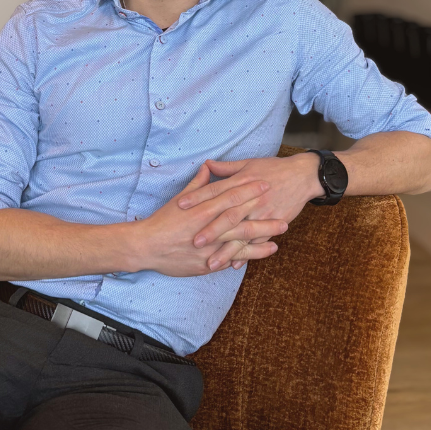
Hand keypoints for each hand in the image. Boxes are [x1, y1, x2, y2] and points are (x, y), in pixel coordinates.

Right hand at [131, 164, 286, 275]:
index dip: (249, 189)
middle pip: (241, 217)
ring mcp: (209, 245)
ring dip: (264, 233)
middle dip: (263, 211)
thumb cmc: (163, 221)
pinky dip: (252, 254)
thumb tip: (208, 167)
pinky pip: (234, 257)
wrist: (147, 245)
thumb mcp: (181, 198)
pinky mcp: (208, 262)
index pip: (230, 195)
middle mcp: (208, 226)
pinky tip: (268, 249)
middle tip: (283, 205)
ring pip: (242, 239)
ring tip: (282, 228)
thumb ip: (198, 184)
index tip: (265, 182)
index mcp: (202, 208)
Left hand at [178, 152, 323, 269]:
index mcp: (241, 181)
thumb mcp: (249, 164)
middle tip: (194, 242)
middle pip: (228, 215)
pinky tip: (233, 265)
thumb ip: (226, 168)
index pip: (215, 190)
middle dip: (211, 229)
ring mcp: (263, 213)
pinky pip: (258, 242)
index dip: (198, 198)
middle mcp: (250, 199)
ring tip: (210, 263)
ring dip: (226, 249)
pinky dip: (246, 254)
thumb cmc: (273, 168)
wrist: (303, 176)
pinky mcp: (274, 223)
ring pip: (242, 234)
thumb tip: (206, 165)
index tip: (181, 206)